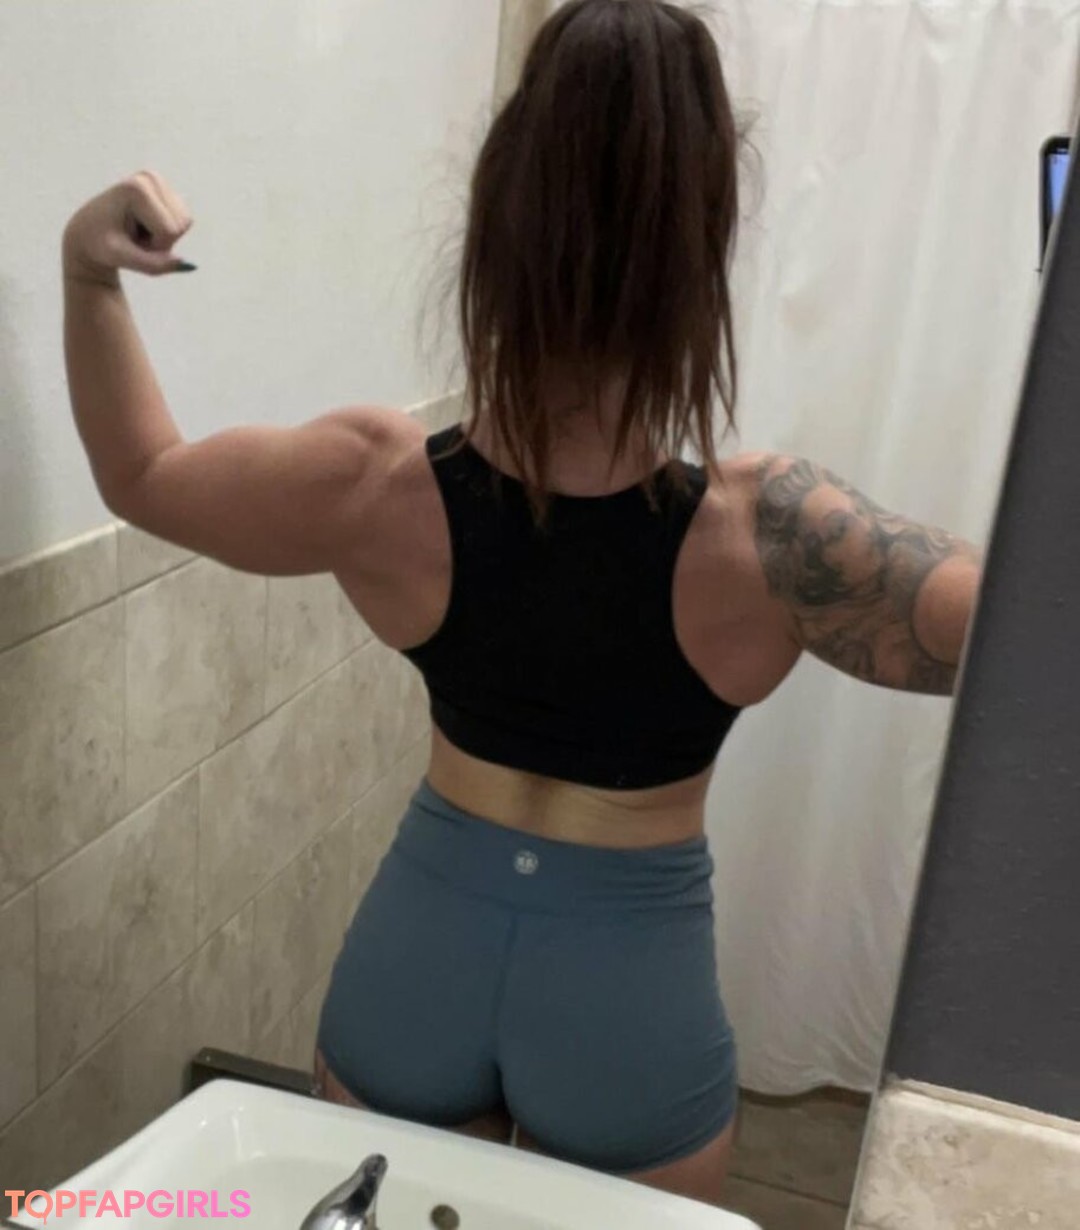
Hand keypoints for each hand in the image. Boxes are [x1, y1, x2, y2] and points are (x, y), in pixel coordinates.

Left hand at [63, 170, 194, 286]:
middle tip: (131, 237)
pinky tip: (143, 226)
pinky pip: (184, 220)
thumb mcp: (121, 257)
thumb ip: (153, 264)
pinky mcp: (165, 190)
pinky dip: (166, 231)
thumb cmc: (99, 245)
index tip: (127, 240)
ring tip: (136, 232)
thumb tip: (189, 265)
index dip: (152, 246)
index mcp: (137, 188)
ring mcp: (158, 181)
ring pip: (185, 223)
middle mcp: (150, 177)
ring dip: (163, 237)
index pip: (168, 231)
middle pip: (179, 225)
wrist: (88, 234)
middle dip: (159, 241)